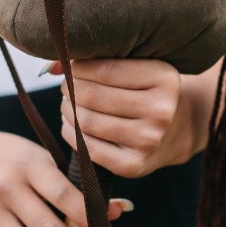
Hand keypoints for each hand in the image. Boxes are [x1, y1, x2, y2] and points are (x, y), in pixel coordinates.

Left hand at [47, 57, 210, 178]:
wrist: (172, 131)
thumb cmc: (142, 91)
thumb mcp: (133, 67)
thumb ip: (96, 59)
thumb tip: (53, 65)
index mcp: (164, 78)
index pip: (105, 69)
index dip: (78, 67)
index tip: (72, 67)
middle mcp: (161, 110)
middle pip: (92, 96)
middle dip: (70, 89)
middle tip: (66, 86)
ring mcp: (149, 141)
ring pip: (87, 122)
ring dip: (67, 110)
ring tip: (68, 104)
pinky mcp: (134, 166)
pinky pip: (88, 148)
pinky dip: (70, 133)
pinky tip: (71, 124)